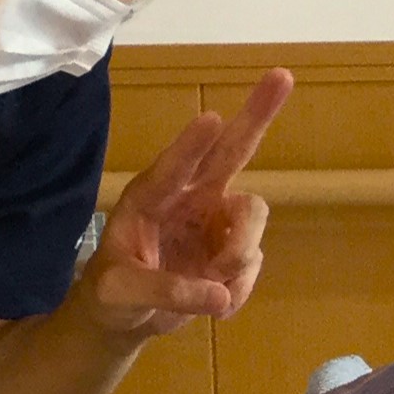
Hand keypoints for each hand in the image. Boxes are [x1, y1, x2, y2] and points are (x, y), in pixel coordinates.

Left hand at [77, 67, 293, 340]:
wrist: (126, 317)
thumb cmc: (111, 293)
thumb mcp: (119, 294)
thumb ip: (163, 291)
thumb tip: (219, 296)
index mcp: (151, 196)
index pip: (174, 167)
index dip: (193, 145)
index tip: (211, 119)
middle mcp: (190, 197)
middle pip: (231, 150)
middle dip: (257, 115)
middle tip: (283, 75)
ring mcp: (217, 222)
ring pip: (253, 217)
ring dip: (239, 253)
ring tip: (214, 286)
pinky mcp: (235, 251)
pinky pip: (254, 262)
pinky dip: (240, 288)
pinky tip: (215, 304)